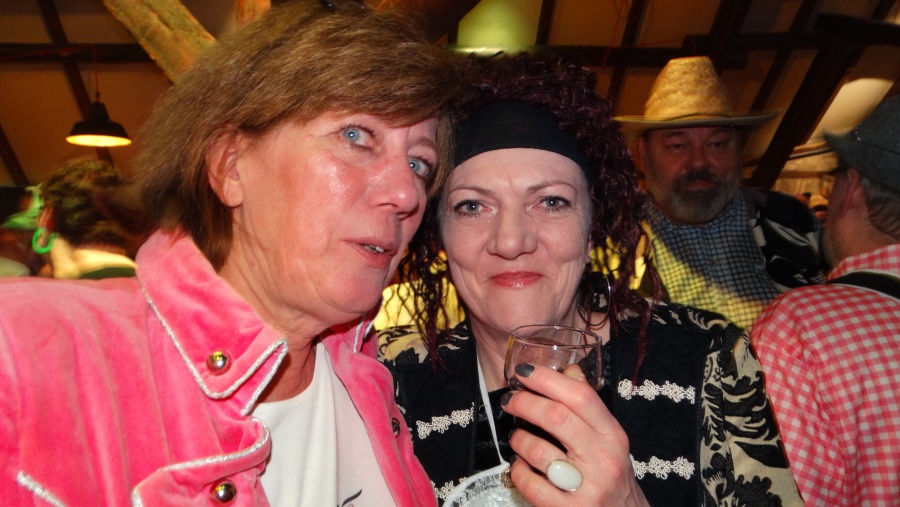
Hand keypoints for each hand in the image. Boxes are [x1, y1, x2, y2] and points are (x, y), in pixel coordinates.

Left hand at [501, 364, 649, 506]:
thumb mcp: (610, 440)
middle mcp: (603, 459)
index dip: (548, 379)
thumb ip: (589, 407)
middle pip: (556, 417)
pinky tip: (520, 466)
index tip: (525, 372)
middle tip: (510, 400)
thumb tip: (568, 371)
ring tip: (516, 437)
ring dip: (518, 439)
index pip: (581, 396)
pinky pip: (531, 485)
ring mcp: (587, 487)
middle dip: (525, 403)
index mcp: (613, 436)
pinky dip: (518, 471)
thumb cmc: (613, 477)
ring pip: (538, 451)